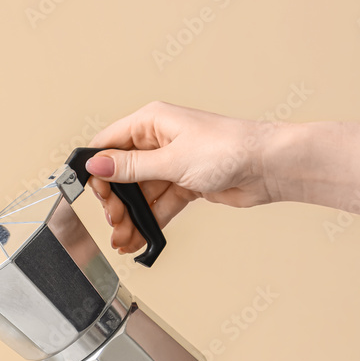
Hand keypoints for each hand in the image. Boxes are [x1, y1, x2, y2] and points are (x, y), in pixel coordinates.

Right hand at [86, 101, 276, 254]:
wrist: (268, 167)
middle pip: (122, 174)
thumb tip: (97, 165)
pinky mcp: (184, 184)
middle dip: (115, 201)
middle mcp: (158, 141)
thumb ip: (131, 167)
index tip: (91, 192)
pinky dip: (148, 222)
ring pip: (139, 194)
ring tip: (123, 238)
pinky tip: (138, 238)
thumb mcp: (172, 160)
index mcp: (151, 122)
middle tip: (114, 220)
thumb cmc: (229, 148)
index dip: (97, 169)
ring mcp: (171, 164)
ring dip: (130, 217)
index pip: (109, 144)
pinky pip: (158, 205)